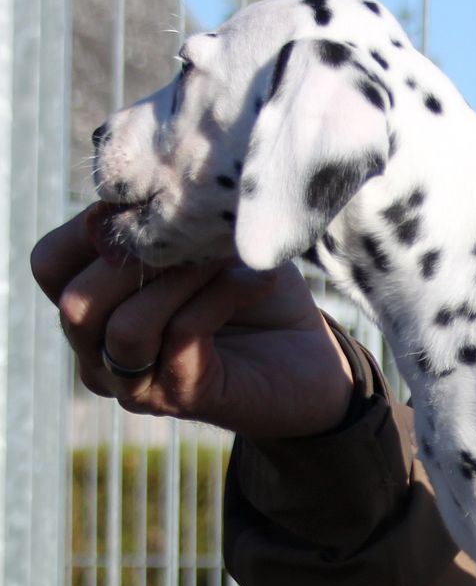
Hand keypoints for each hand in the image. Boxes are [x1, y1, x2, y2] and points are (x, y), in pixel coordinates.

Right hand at [31, 203, 353, 439]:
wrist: (315, 358)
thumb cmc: (253, 293)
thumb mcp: (203, 242)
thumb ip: (161, 219)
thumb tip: (136, 187)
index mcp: (95, 310)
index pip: (49, 265)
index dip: (91, 227)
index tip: (154, 203)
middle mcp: (101, 354)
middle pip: (75, 302)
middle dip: (136, 256)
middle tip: (194, 232)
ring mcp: (139, 383)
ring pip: (123, 327)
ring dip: (180, 280)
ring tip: (228, 260)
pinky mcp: (185, 397)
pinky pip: (181, 336)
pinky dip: (220, 298)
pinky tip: (258, 282)